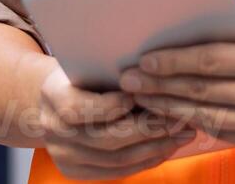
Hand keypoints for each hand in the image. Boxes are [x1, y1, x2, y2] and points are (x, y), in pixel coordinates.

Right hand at [37, 64, 195, 178]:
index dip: (111, 106)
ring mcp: (64, 156)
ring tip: (182, 134)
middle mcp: (53, 131)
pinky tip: (167, 148)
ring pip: (116, 159)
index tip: (140, 94)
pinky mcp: (76, 172)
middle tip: (179, 119)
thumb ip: (113, 70)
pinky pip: (117, 172)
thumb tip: (155, 73)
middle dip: (148, 130)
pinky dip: (146, 161)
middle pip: (105, 139)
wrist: (55, 100)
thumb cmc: (83, 73)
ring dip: (155, 148)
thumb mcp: (90, 63)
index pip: (78, 109)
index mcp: (53, 96)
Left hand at [116, 0, 234, 151]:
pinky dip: (194, 123)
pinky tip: (172, 113)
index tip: (144, 59)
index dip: (174, 61)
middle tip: (126, 81)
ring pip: (207, 116)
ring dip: (169, 107)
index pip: (211, 61)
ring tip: (141, 99)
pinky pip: (223, 132)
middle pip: (201, 91)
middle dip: (160, 86)